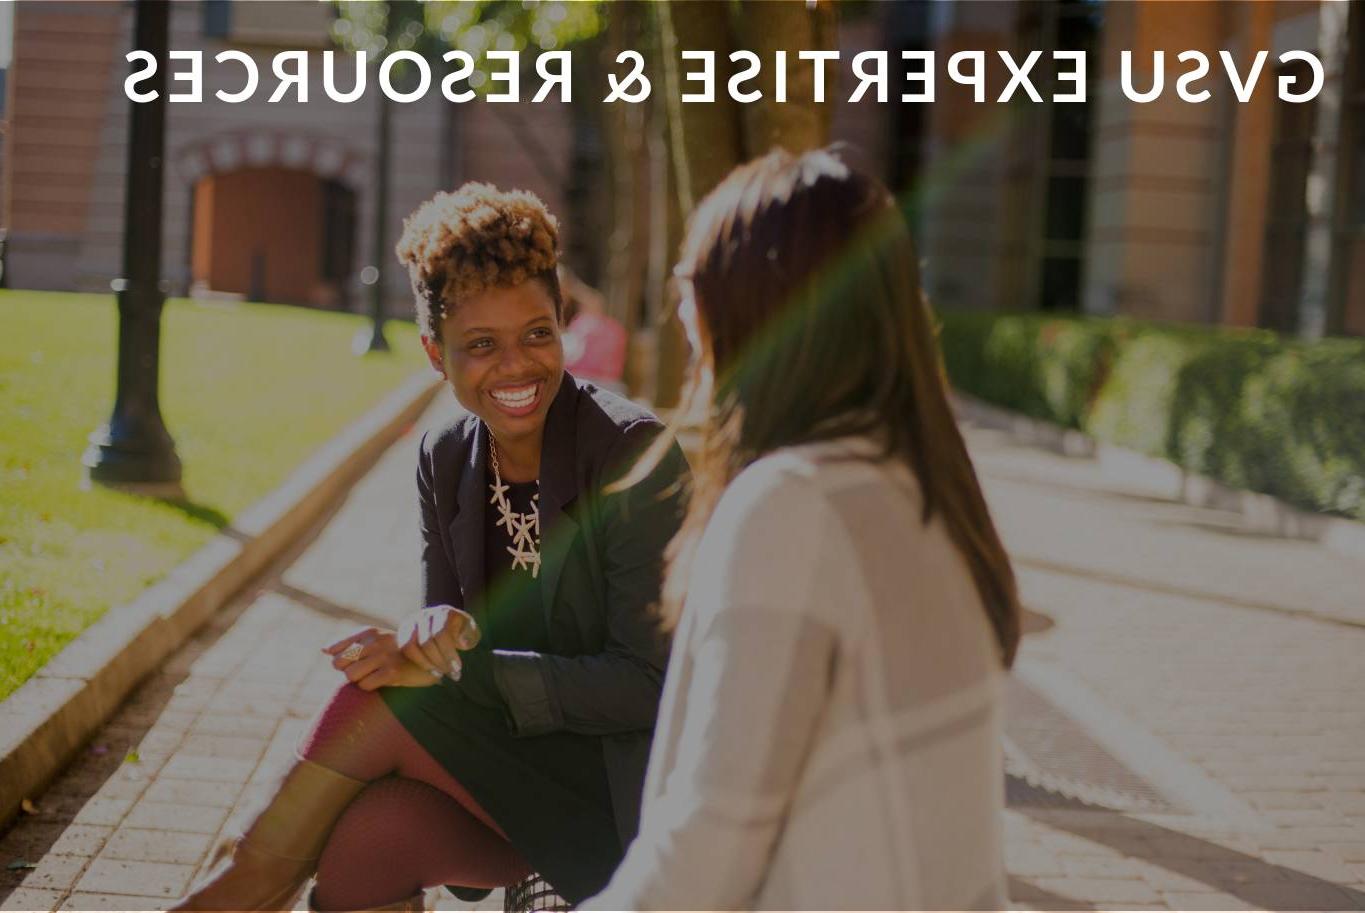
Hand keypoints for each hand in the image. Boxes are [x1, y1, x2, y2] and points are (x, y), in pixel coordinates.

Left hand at [322, 627, 444, 690]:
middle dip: (346, 670)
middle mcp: (375, 641)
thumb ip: (348, 644)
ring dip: (358, 680)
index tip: (353, 661)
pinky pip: (365, 686)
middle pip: (339, 663)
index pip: (334, 649)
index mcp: (368, 631)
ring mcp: (384, 656)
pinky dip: (368, 687)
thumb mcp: (373, 640)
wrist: (426, 661)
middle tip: (362, 670)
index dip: (339, 659)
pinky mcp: (392, 673)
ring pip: (350, 675)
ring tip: (371, 675)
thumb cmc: (394, 652)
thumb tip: (324, 650)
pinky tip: (380, 681)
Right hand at [396, 604, 480, 680]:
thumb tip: (462, 643)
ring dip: (426, 664)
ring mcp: (412, 622)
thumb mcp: (471, 631)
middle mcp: (425, 615)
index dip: (448, 653)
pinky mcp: (404, 631)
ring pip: (411, 646)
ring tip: (439, 674)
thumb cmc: (462, 630)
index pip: (441, 633)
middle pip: (426, 642)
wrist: (447, 623)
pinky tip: (429, 669)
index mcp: (444, 612)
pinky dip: (417, 661)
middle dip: (439, 662)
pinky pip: (405, 648)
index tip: (457, 668)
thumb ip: (469, 635)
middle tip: (451, 675)